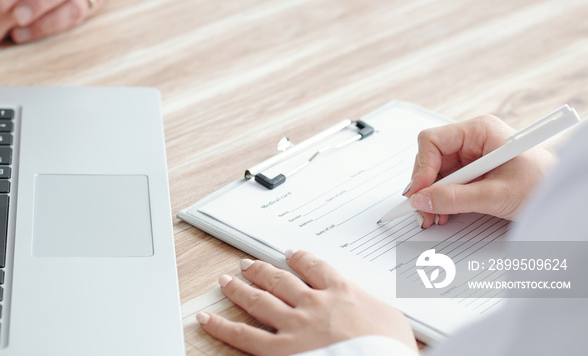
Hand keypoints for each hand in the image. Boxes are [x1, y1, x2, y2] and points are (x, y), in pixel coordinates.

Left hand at [197, 250, 416, 355]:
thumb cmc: (391, 349)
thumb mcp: (394, 321)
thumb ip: (374, 308)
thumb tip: (372, 309)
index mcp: (340, 292)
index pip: (315, 267)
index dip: (300, 258)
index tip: (291, 254)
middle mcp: (313, 304)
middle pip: (280, 279)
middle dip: (261, 270)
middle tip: (248, 264)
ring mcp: (294, 326)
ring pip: (259, 300)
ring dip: (239, 288)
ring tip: (226, 281)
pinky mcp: (281, 351)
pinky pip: (243, 336)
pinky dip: (222, 326)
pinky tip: (207, 318)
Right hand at [403, 115, 555, 227]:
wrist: (563, 197)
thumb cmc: (542, 185)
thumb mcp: (496, 194)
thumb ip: (455, 198)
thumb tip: (421, 200)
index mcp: (479, 131)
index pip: (432, 140)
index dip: (422, 167)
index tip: (420, 192)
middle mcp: (472, 139)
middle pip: (430, 158)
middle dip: (425, 186)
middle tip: (424, 210)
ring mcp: (471, 155)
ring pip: (435, 172)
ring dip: (432, 195)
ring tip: (435, 216)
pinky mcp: (473, 171)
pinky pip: (447, 182)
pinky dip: (442, 198)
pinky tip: (445, 212)